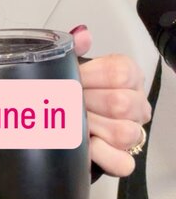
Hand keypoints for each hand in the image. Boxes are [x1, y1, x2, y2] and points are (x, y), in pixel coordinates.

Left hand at [70, 26, 152, 176]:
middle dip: (87, 103)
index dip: (91, 77)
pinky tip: (89, 146)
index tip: (73, 80)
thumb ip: (74, 48)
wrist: (63, 122)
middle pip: (121, 103)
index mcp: (128, 76)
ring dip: (92, 127)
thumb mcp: (70, 68)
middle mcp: (136, 103)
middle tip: (67, 103)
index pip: (120, 73)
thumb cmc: (73, 92)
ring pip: (125, 133)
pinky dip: (103, 155)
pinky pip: (124, 162)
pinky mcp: (123, 159)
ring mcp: (133, 132)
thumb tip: (81, 35)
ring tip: (74, 123)